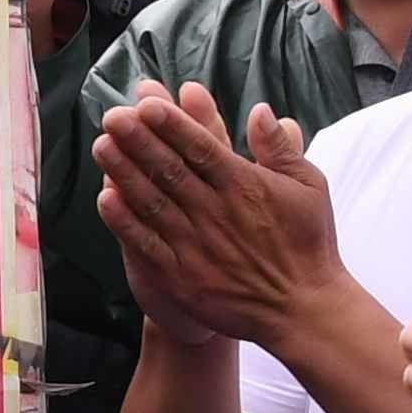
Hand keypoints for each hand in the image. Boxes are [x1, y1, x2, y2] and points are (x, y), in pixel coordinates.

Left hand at [92, 86, 344, 351]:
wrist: (301, 310)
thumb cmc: (308, 243)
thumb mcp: (309, 186)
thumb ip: (281, 148)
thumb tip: (259, 110)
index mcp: (245, 185)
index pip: (201, 147)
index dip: (172, 124)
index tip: (147, 103)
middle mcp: (216, 211)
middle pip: (169, 169)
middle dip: (139, 140)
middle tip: (112, 116)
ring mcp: (196, 244)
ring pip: (152, 201)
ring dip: (125, 172)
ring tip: (102, 146)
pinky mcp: (182, 275)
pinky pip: (147, 244)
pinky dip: (125, 221)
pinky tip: (105, 198)